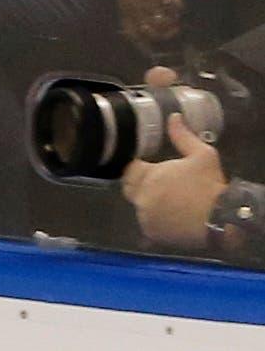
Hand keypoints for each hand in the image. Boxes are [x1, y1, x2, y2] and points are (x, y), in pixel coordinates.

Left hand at [121, 114, 227, 249]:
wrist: (220, 218)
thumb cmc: (210, 184)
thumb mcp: (202, 154)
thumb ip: (182, 136)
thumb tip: (173, 117)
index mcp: (149, 175)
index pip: (129, 170)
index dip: (138, 168)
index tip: (149, 168)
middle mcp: (141, 197)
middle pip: (130, 188)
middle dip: (141, 185)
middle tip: (163, 185)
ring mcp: (145, 217)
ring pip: (140, 207)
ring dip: (149, 203)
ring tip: (172, 202)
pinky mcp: (151, 233)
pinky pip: (147, 224)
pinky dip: (156, 221)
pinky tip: (173, 217)